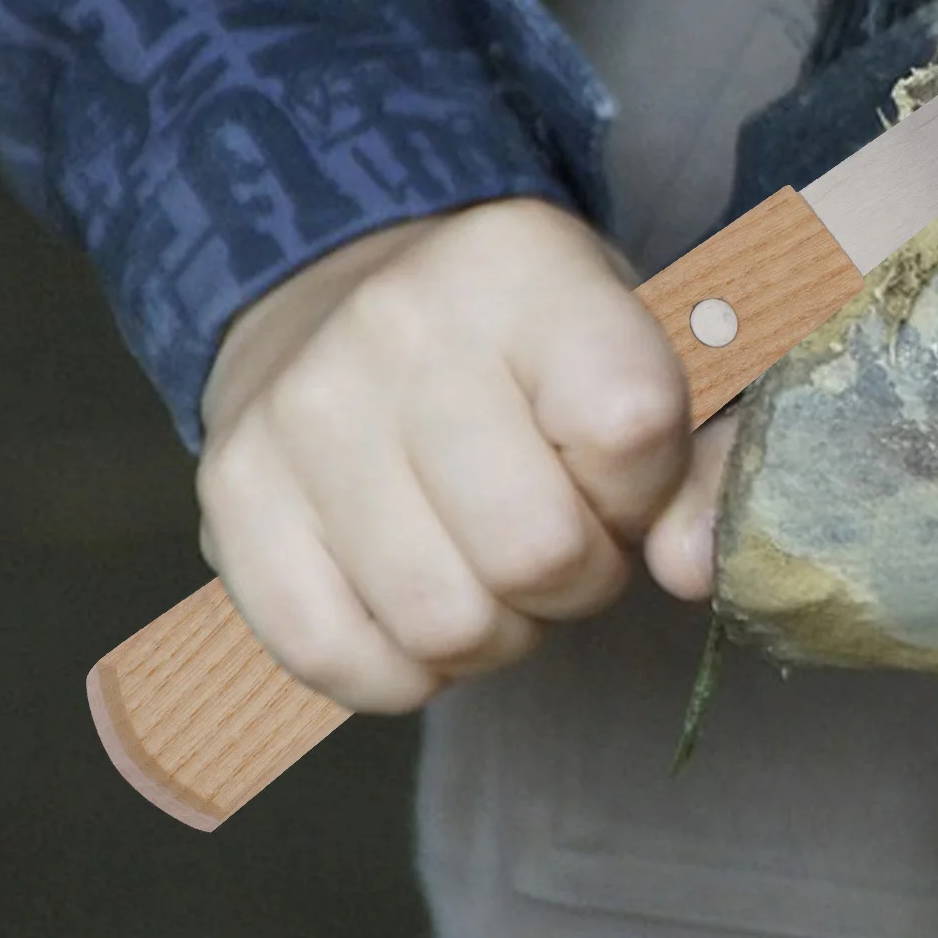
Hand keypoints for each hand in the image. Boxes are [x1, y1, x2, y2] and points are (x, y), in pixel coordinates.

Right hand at [194, 196, 738, 714]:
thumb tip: (693, 569)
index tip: (618, 469)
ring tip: (486, 565)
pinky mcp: (231, 495)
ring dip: (493, 631)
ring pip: (442, 623)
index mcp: (522, 266)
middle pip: (536, 551)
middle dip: (575, 577)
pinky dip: (396, 670)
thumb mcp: (635, 352)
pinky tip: (413, 609)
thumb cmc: (519, 341)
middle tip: (559, 536)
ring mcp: (301, 412)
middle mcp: (399, 326)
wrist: (338, 287)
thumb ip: (705, 461)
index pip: (630, 429)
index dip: (644, 487)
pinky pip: (331, 659)